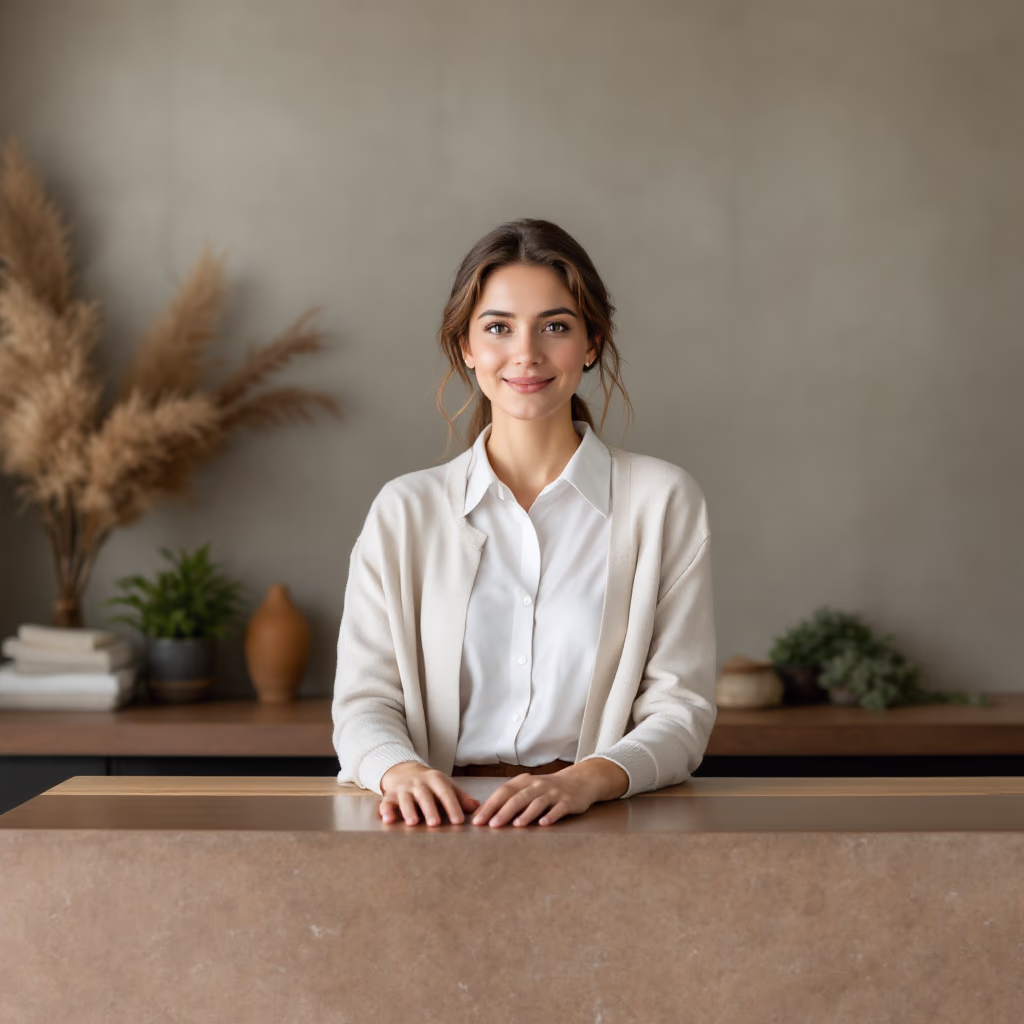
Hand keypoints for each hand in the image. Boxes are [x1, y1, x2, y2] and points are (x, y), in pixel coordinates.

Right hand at [378, 760, 479, 825]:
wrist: (404, 770)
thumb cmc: (430, 784)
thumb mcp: (446, 786)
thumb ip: (460, 798)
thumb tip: (476, 807)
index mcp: (436, 780)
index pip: (445, 793)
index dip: (452, 806)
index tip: (458, 821)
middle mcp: (419, 783)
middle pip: (425, 795)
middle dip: (430, 809)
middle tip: (435, 823)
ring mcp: (404, 788)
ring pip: (405, 798)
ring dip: (408, 810)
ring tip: (413, 823)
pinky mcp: (390, 795)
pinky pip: (386, 802)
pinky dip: (386, 810)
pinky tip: (388, 819)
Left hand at [470, 767, 601, 827]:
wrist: (579, 780)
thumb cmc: (548, 789)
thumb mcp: (529, 789)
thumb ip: (511, 800)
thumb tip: (486, 816)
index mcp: (524, 782)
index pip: (503, 792)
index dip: (490, 805)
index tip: (477, 821)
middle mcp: (537, 785)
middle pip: (518, 797)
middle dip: (503, 811)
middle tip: (491, 825)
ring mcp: (553, 792)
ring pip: (537, 802)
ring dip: (526, 814)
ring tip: (515, 825)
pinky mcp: (567, 801)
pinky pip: (559, 809)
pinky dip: (551, 815)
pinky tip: (544, 824)